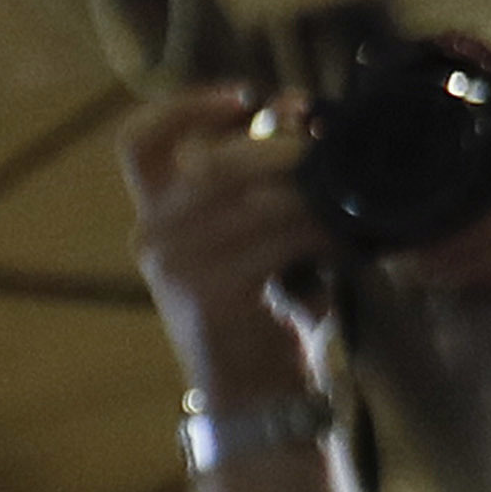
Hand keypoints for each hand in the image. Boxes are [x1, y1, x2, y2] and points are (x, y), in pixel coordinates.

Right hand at [120, 85, 333, 400]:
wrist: (256, 393)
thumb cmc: (263, 304)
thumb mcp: (249, 230)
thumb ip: (257, 175)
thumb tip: (297, 109)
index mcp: (153, 215)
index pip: (139, 141)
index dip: (187, 106)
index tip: (246, 98)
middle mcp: (151, 237)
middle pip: (215, 159)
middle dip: (281, 149)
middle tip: (331, 154)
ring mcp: (174, 268)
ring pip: (254, 197)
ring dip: (313, 194)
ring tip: (351, 202)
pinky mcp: (208, 295)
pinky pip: (276, 240)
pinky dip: (321, 235)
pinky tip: (348, 242)